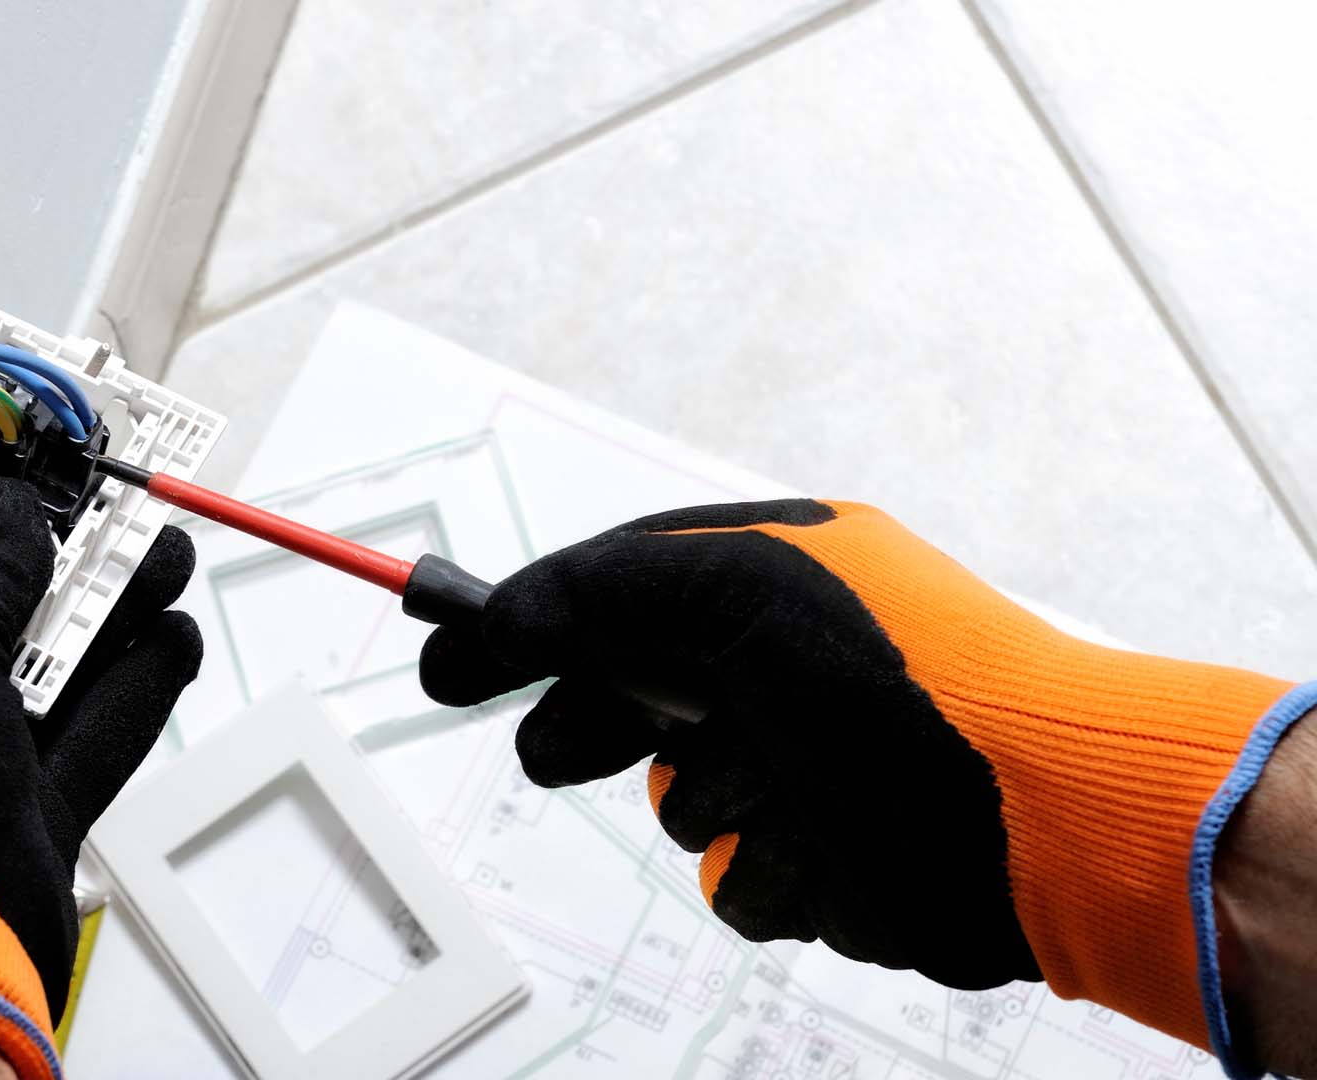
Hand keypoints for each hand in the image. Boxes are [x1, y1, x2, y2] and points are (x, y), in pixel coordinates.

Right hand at [420, 499, 1298, 1055]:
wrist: (1040, 816)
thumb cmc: (907, 675)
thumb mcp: (725, 586)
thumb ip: (587, 592)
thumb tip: (485, 621)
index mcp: (765, 582)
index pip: (610, 594)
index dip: (526, 627)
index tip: (449, 660)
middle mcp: (777, 671)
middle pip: (622, 702)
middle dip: (593, 724)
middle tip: (568, 745)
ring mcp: (799, 771)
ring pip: (674, 802)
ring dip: (709, 798)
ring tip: (776, 780)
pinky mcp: (821, 864)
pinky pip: (734, 881)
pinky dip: (765, 865)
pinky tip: (823, 841)